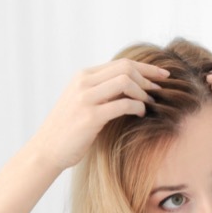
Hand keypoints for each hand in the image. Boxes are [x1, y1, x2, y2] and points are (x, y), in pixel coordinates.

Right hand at [30, 59, 165, 170]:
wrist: (48, 149)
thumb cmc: (71, 127)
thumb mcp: (84, 100)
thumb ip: (103, 89)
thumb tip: (134, 84)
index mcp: (83, 76)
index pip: (122, 63)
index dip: (147, 68)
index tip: (164, 75)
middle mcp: (83, 82)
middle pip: (126, 68)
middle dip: (148, 78)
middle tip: (159, 92)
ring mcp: (85, 98)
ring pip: (125, 82)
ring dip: (143, 93)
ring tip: (149, 104)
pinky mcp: (90, 117)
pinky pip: (123, 104)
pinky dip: (138, 107)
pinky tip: (141, 114)